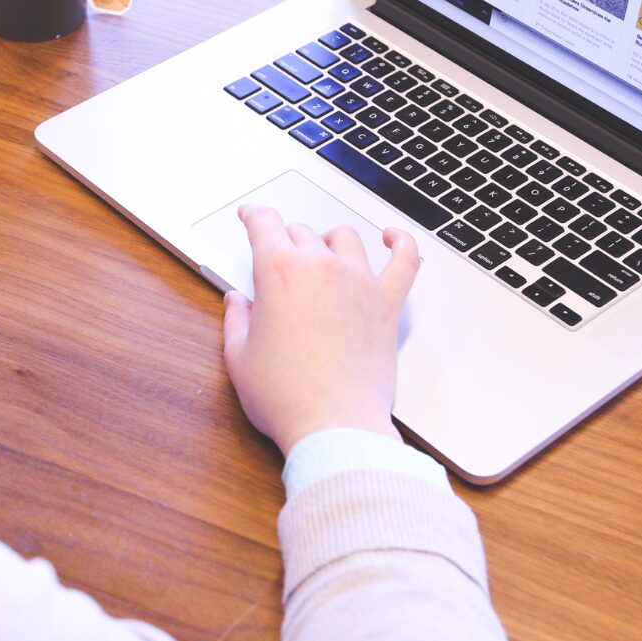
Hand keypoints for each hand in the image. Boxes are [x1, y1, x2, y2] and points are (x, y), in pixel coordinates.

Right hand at [221, 205, 421, 455]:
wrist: (334, 425)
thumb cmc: (286, 397)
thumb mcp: (240, 358)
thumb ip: (236, 321)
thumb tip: (237, 302)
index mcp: (279, 272)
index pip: (264, 223)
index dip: (253, 215)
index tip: (251, 216)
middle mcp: (321, 267)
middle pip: (301, 232)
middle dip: (285, 239)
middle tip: (279, 256)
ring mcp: (359, 282)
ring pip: (345, 238)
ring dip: (329, 239)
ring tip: (322, 251)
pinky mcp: (387, 304)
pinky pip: (404, 261)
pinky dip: (401, 244)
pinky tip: (393, 238)